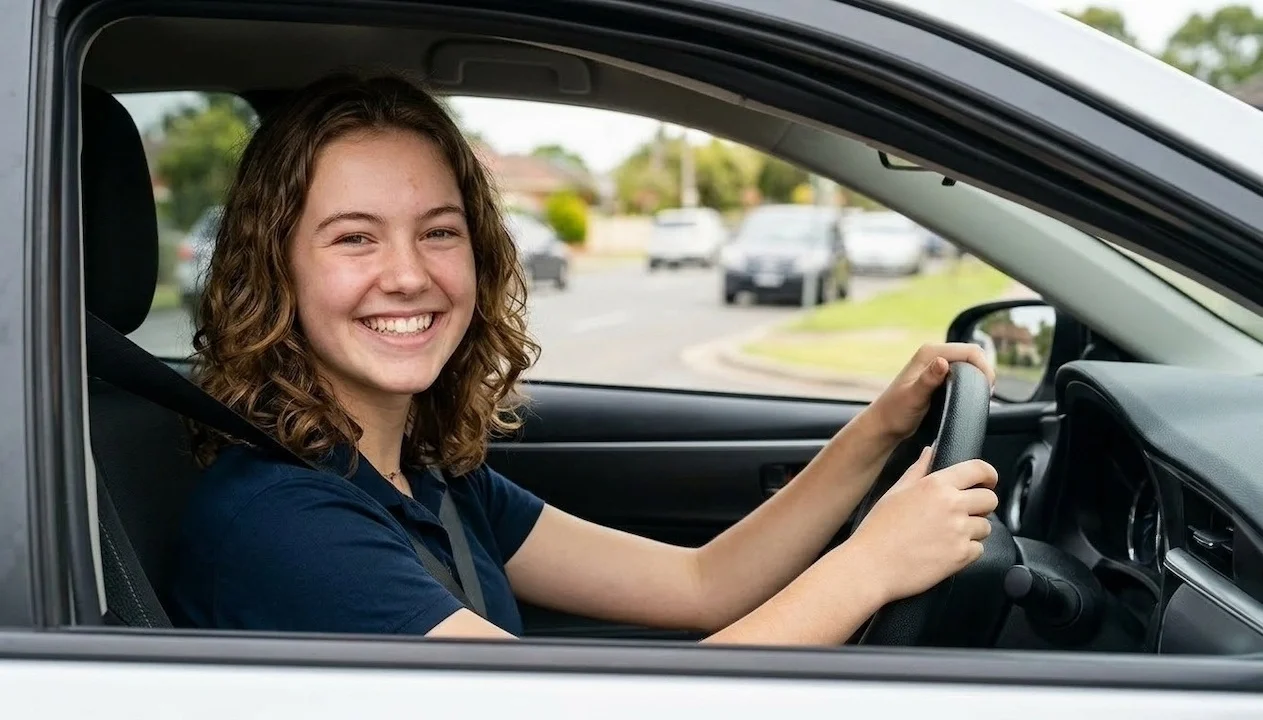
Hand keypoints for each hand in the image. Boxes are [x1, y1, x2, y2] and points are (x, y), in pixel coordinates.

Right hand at [839, 446, 998, 603]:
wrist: (871, 566)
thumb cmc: (877, 529)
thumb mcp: (895, 493)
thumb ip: (918, 470)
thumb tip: (930, 452)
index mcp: (935, 485)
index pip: (979, 469)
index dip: (988, 475)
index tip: (987, 482)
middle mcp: (952, 505)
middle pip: (990, 499)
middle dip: (981, 505)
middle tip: (964, 513)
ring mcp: (958, 531)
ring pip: (986, 526)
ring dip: (973, 530)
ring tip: (947, 535)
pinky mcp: (961, 556)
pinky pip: (978, 549)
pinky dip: (967, 551)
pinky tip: (945, 551)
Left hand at [865, 343, 995, 440]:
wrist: (884, 424)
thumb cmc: (895, 413)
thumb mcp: (913, 397)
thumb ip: (928, 380)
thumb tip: (942, 362)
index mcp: (929, 353)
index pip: (970, 351)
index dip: (984, 368)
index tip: (987, 389)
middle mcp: (934, 355)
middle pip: (973, 354)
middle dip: (984, 371)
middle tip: (986, 394)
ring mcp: (937, 364)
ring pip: (969, 363)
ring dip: (979, 376)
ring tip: (981, 395)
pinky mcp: (939, 375)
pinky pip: (963, 372)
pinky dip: (972, 381)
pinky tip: (971, 395)